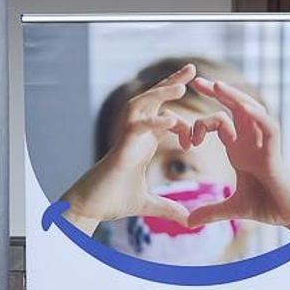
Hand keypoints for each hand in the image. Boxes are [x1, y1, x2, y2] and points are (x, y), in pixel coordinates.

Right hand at [60, 64, 199, 235]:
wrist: (90, 208)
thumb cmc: (112, 200)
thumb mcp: (148, 204)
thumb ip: (168, 208)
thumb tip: (188, 221)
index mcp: (144, 142)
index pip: (165, 116)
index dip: (183, 116)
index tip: (200, 129)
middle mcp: (136, 135)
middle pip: (154, 100)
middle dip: (172, 83)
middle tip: (192, 69)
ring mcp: (127, 139)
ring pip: (143, 105)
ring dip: (161, 93)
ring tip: (182, 84)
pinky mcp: (121, 150)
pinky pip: (137, 129)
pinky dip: (153, 123)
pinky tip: (170, 120)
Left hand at [181, 77, 289, 236]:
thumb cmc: (269, 205)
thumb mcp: (233, 209)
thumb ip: (211, 211)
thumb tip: (188, 221)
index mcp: (240, 148)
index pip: (220, 122)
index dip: (200, 122)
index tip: (182, 131)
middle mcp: (252, 140)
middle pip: (234, 107)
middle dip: (216, 93)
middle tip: (195, 80)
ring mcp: (264, 143)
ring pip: (251, 110)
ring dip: (235, 97)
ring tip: (217, 86)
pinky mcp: (276, 152)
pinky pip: (269, 127)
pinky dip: (258, 116)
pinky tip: (245, 107)